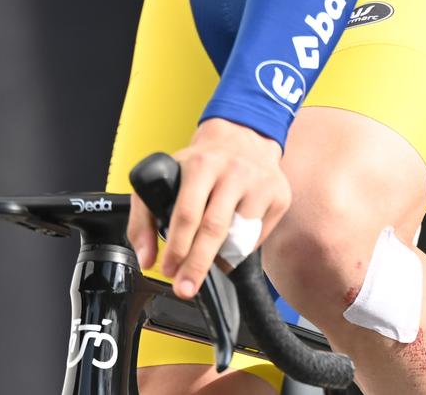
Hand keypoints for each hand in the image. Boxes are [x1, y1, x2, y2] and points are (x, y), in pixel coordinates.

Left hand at [128, 118, 289, 300]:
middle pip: (215, 229)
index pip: (188, 213)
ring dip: (221, 259)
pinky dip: (241, 249)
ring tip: (208, 264)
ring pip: (240, 237)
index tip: (168, 270)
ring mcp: (260, 184)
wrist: (243, 136)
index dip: (177, 247)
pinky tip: (230, 243)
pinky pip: (258, 238)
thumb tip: (146, 258)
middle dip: (197, 265)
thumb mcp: (166, 175)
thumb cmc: (202, 162)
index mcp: (201, 164)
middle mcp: (233, 171)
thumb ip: (146, 217)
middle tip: (185, 289)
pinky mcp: (279, 196)